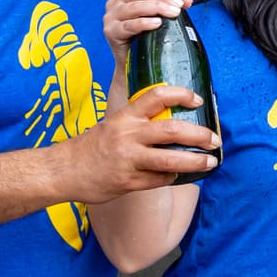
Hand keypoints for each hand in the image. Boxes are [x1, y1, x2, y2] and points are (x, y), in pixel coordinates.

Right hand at [61, 85, 218, 200]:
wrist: (62, 171)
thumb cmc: (92, 147)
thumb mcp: (113, 125)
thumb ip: (139, 123)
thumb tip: (174, 122)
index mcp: (125, 117)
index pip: (156, 96)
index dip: (181, 94)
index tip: (198, 100)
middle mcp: (127, 135)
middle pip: (173, 130)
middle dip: (200, 135)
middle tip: (214, 139)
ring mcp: (128, 160)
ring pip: (171, 159)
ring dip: (196, 161)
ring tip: (210, 162)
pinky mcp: (128, 182)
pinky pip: (159, 179)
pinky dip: (173, 177)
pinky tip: (179, 175)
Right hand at [103, 0, 189, 58]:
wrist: (135, 62)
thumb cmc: (144, 35)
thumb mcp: (159, 15)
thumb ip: (172, 2)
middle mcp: (116, 3)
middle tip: (177, 4)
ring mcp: (112, 17)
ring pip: (134, 6)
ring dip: (157, 7)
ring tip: (172, 13)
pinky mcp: (112, 32)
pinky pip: (129, 25)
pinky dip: (145, 23)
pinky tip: (157, 23)